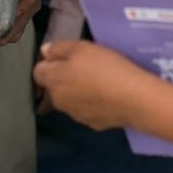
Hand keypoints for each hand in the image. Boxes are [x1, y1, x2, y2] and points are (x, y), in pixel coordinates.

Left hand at [0, 0, 46, 48]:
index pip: (27, 3)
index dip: (16, 15)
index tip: (4, 23)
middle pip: (22, 20)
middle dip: (6, 33)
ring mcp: (29, 8)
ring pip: (19, 28)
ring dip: (4, 38)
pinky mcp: (23, 13)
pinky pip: (16, 29)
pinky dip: (5, 36)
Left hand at [33, 40, 148, 130]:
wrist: (135, 99)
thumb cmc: (106, 68)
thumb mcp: (81, 47)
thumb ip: (59, 48)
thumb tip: (44, 52)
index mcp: (53, 81)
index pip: (38, 71)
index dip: (49, 62)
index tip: (65, 57)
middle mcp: (59, 101)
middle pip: (54, 87)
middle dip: (64, 78)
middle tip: (85, 67)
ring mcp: (75, 115)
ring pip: (71, 99)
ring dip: (78, 91)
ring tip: (100, 81)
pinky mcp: (93, 124)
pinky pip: (88, 110)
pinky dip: (93, 103)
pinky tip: (108, 96)